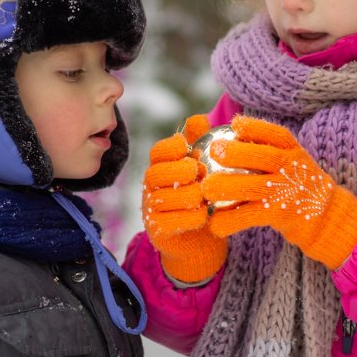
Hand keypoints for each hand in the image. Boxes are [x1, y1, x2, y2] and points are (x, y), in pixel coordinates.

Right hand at [142, 115, 227, 283]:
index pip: (157, 153)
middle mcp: (152, 187)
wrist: (201, 239)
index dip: (170, 147)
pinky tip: (204, 214)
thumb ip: (199, 142)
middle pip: (155, 173)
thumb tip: (200, 117)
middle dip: (177, 170)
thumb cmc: (202, 197)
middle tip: (196, 171)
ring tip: (204, 195)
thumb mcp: (202, 168)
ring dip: (186, 194)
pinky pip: (169, 222)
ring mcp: (152, 209)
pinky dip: (188, 217)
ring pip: (163, 198)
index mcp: (162, 168)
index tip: (186, 146)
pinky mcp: (158, 231)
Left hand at [202, 115, 356, 269]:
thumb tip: (233, 134)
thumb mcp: (294, 162)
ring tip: (207, 188)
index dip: (255, 127)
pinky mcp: (281, 216)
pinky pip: (251, 216)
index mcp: (295, 152)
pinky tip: (215, 224)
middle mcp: (293, 169)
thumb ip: (270, 151)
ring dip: (228, 187)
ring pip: (254, 187)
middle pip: (265, 157)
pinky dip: (231, 220)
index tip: (235, 124)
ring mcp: (287, 193)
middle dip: (238, 153)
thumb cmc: (300, 186)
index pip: (277, 135)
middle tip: (214, 150)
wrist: (328, 219)